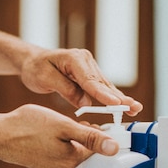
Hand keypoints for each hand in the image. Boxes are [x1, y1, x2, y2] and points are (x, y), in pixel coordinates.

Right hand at [0, 104, 118, 167]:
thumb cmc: (27, 127)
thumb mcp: (64, 126)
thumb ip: (90, 137)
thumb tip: (114, 148)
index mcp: (72, 159)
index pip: (96, 147)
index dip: (95, 130)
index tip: (87, 120)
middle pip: (82, 149)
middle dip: (80, 134)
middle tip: (70, 120)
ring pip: (67, 150)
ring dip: (66, 137)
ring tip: (54, 125)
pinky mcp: (38, 165)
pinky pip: (53, 153)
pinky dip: (52, 142)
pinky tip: (43, 133)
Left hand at [19, 48, 142, 116]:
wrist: (32, 60)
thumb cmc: (36, 68)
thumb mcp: (45, 78)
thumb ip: (66, 89)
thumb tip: (84, 103)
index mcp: (74, 59)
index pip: (90, 80)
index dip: (103, 94)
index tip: (115, 103)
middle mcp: (85, 61)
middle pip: (103, 83)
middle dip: (119, 97)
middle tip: (133, 108)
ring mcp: (89, 68)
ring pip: (105, 87)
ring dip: (120, 99)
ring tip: (135, 109)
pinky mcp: (89, 76)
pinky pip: (101, 88)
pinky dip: (111, 98)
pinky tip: (125, 106)